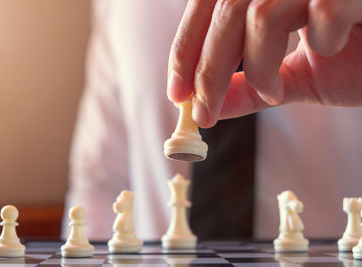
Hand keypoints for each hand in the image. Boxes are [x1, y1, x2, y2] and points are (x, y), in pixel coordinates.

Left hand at [167, 0, 361, 127]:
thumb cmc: (360, 54)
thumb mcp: (295, 77)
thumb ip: (251, 88)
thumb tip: (209, 105)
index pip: (208, 7)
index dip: (186, 51)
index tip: (177, 94)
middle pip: (224, 12)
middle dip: (207, 71)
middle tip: (202, 113)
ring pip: (259, 13)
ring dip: (256, 67)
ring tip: (271, 92)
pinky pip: (320, 11)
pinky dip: (315, 43)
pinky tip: (327, 51)